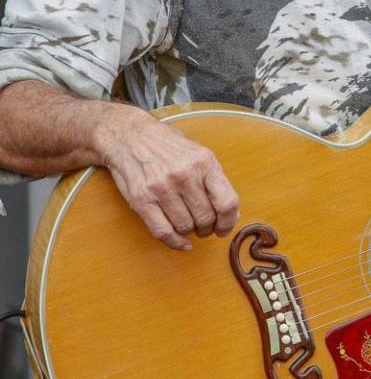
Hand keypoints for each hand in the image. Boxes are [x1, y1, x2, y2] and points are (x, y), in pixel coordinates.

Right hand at [93, 104, 238, 252]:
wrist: (130, 136)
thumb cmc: (167, 146)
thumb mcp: (198, 153)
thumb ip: (215, 181)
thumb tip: (232, 213)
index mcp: (204, 162)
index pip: (227, 202)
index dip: (229, 222)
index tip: (224, 227)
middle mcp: (184, 175)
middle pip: (206, 218)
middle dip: (208, 228)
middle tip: (204, 227)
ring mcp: (161, 188)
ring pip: (186, 227)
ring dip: (190, 232)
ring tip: (188, 225)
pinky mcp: (142, 200)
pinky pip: (163, 231)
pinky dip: (175, 242)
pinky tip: (181, 241)